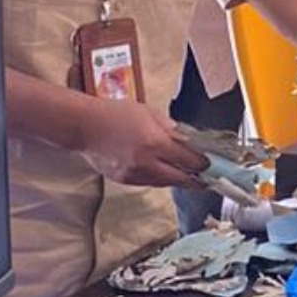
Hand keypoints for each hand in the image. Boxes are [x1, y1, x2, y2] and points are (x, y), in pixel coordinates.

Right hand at [77, 99, 209, 186]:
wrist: (85, 126)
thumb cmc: (115, 114)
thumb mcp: (150, 114)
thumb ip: (171, 129)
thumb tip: (190, 140)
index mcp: (155, 143)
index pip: (190, 161)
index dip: (204, 164)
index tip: (211, 164)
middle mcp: (146, 162)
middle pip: (181, 179)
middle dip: (197, 179)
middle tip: (207, 179)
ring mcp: (135, 174)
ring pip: (166, 183)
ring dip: (178, 179)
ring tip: (188, 174)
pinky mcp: (126, 180)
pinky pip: (150, 182)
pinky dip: (159, 177)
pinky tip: (163, 170)